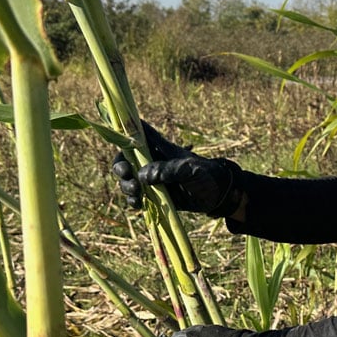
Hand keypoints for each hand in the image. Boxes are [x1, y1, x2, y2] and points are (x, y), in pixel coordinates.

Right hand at [112, 121, 243, 216]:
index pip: (137, 133)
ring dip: (125, 186)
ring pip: (126, 180)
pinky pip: (135, 197)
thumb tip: (142, 176)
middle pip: (124, 159)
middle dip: (121, 168)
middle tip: (129, 176)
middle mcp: (150, 161)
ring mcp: (150, 179)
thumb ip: (166, 170)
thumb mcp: (188, 169)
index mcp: (158, 148)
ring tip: (136, 193)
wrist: (216, 195)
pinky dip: (132, 201)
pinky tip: (138, 203)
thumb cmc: (205, 174)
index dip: (123, 133)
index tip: (119, 141)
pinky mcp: (152, 195)